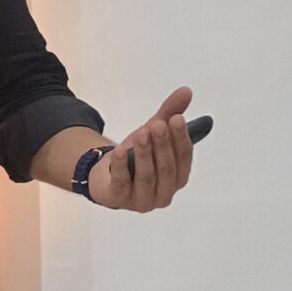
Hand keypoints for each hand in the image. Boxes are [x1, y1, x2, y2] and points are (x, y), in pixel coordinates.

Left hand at [86, 86, 195, 212]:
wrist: (105, 174)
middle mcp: (164, 192)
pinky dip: (120, 166)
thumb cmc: (136, 155)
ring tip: (140, 133)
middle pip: (167, 168)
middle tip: (157, 125)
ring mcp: (142, 199)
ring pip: (147, 176)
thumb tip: (187, 91)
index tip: (177, 119)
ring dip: (144, 154)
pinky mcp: (119, 199)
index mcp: (178, 176)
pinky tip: (118, 150)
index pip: (184, 158)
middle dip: (162, 145)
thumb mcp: (152, 132)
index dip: (181, 138)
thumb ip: (169, 113)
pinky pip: (121, 182)